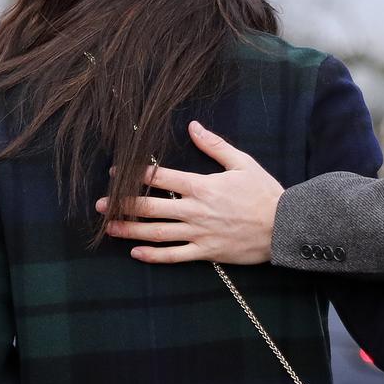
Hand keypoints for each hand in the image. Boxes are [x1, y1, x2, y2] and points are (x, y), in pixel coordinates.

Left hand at [98, 121, 282, 264]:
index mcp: (202, 186)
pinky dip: (153, 256)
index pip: (161, 178)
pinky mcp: (206, 252)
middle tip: (100, 205)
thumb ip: (215, 145)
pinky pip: (174, 256)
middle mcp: (195, 210)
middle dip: (123, 205)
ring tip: (109, 228)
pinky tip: (136, 253)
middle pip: (151, 207)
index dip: (135, 174)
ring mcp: (199, 233)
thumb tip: (193, 127)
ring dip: (130, 231)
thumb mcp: (243, 163)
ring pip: (157, 233)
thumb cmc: (264, 193)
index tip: (116, 173)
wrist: (284, 226)